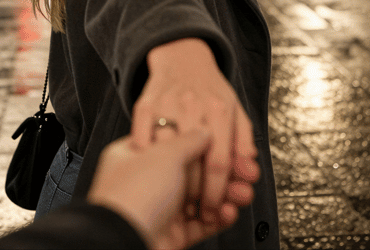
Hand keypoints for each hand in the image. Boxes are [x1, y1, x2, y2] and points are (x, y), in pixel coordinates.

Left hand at [89, 129, 228, 249]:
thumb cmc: (132, 196)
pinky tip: (230, 211)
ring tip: (242, 193)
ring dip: (226, 195)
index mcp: (137, 155)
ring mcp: (160, 208)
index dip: (206, 144)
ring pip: (202, 198)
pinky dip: (219, 217)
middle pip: (194, 171)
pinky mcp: (172, 234)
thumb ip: (189, 140)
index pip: (177, 143)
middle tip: (244, 172)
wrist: (124, 243)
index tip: (229, 147)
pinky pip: (202, 223)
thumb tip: (205, 132)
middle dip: (224, 173)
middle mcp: (147, 181)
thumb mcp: (164, 155)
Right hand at [131, 39, 258, 229]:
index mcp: (220, 111)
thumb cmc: (211, 91)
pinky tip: (153, 173)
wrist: (183, 56)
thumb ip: (244, 144)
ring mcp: (166, 105)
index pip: (219, 162)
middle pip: (191, 163)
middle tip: (196, 212)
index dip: (217, 193)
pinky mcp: (144, 105)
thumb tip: (249, 174)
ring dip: (170, 184)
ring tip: (176, 199)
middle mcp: (193, 106)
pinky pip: (141, 140)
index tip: (215, 212)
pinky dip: (146, 161)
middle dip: (194, 196)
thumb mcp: (236, 112)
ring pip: (165, 155)